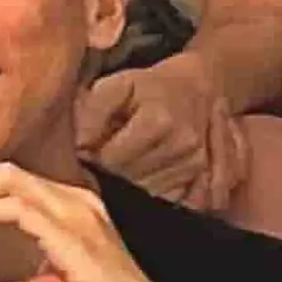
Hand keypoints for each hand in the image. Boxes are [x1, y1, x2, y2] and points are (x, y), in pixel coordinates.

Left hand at [82, 46, 248, 213]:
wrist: (194, 88)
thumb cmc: (148, 87)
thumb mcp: (116, 84)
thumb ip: (92, 110)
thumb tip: (80, 145)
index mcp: (158, 120)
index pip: (112, 160)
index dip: (96, 155)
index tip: (95, 145)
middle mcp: (182, 144)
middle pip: (130, 178)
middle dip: (114, 170)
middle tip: (112, 152)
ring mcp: (195, 162)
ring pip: (147, 191)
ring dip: (132, 180)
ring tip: (131, 157)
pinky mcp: (202, 175)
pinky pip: (168, 197)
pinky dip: (152, 189)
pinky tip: (147, 170)